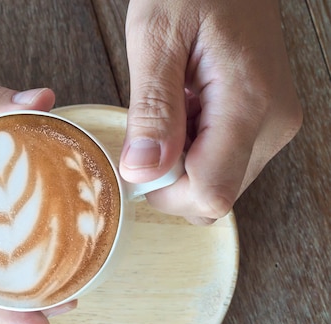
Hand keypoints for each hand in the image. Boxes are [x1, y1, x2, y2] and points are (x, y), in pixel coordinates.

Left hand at [120, 0, 302, 223]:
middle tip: (151, 129)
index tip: (138, 161)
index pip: (210, 193)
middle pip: (215, 195)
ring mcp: (273, 124)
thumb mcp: (156, 39)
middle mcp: (272, 124)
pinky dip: (193, 148)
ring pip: (218, 183)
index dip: (165, 192)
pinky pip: (224, 161)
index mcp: (249, 104)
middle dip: (171, 179)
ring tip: (172, 108)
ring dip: (181, 162)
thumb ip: (152, 110)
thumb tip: (143, 171)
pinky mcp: (265, 121)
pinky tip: (185, 108)